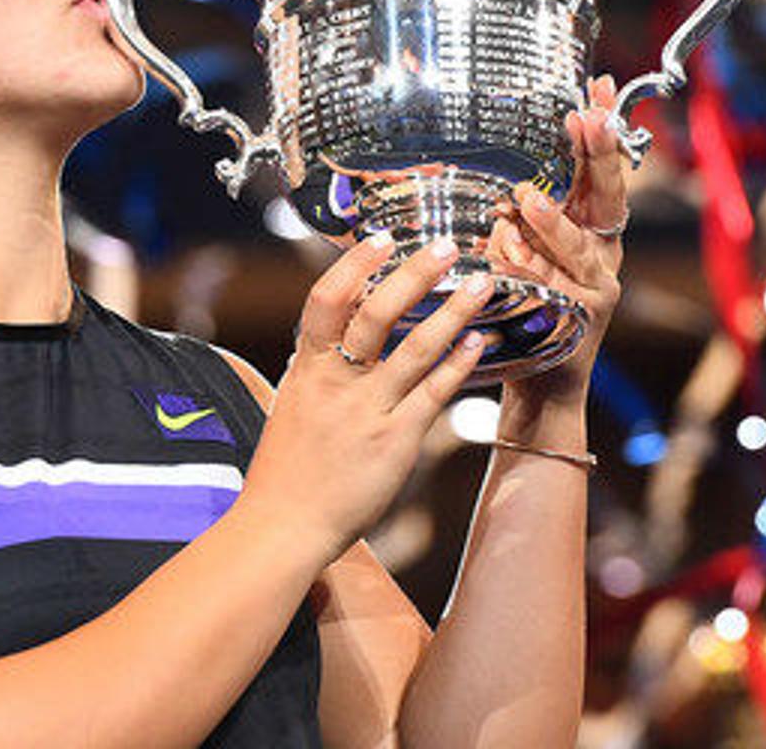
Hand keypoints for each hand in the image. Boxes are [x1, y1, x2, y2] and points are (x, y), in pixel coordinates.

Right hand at [235, 234, 493, 563]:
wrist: (283, 527)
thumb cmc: (284, 470)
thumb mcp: (290, 405)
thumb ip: (313, 369)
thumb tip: (325, 338)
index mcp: (306, 368)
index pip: (325, 300)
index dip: (354, 265)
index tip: (381, 238)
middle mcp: (336, 383)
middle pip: (376, 313)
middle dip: (414, 273)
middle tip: (447, 245)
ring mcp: (367, 411)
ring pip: (416, 348)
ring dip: (452, 311)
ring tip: (482, 284)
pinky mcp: (396, 441)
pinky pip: (434, 393)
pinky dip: (459, 363)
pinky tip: (481, 342)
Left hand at [484, 74, 628, 393]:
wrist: (542, 380)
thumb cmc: (526, 305)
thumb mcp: (519, 246)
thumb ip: (515, 213)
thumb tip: (486, 172)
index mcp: (591, 225)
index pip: (601, 166)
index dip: (604, 129)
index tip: (600, 88)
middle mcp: (603, 249)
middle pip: (608, 195)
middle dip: (600, 155)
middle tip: (586, 120)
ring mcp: (599, 284)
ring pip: (579, 248)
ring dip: (553, 224)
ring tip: (526, 201)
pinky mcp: (585, 318)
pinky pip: (557, 290)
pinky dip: (533, 275)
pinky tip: (508, 259)